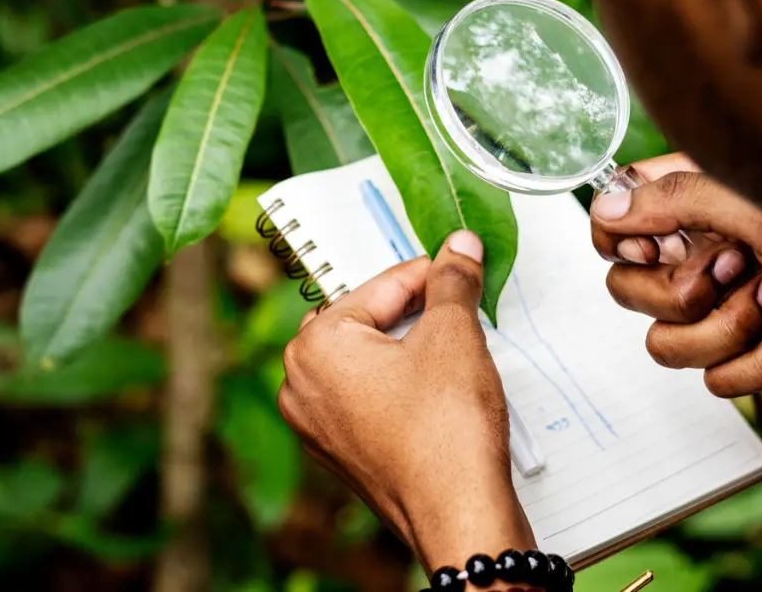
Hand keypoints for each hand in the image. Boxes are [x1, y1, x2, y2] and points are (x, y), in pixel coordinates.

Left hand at [278, 232, 534, 574]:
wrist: (458, 515)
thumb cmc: (445, 432)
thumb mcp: (454, 334)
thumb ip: (452, 281)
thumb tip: (459, 247)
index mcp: (315, 347)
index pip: (380, 286)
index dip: (429, 271)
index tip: (458, 261)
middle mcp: (302, 384)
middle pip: (366, 319)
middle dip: (412, 309)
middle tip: (455, 301)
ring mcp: (318, 423)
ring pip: (366, 358)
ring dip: (407, 345)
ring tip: (452, 344)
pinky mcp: (341, 451)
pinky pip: (367, 396)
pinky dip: (399, 382)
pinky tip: (437, 386)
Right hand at [590, 153, 761, 396]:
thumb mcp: (747, 195)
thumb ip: (668, 198)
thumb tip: (605, 209)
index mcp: (686, 208)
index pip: (609, 232)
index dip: (626, 247)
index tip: (662, 246)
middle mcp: (695, 256)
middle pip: (627, 296)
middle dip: (684, 294)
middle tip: (736, 268)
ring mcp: (720, 306)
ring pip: (665, 347)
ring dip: (728, 329)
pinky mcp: (748, 350)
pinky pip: (717, 382)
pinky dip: (759, 363)